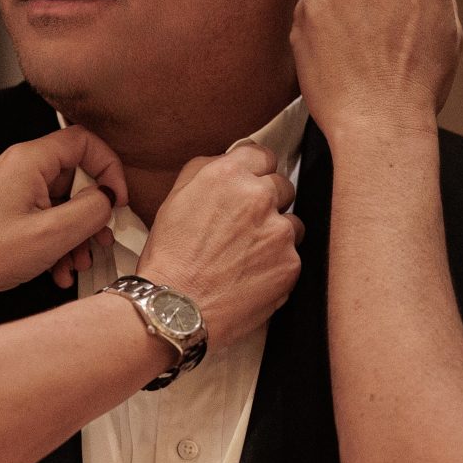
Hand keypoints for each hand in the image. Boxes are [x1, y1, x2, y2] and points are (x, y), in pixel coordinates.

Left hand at [0, 126, 127, 343]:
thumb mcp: (53, 235)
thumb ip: (92, 209)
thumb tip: (107, 198)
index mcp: (25, 160)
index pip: (83, 141)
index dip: (108, 168)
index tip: (116, 199)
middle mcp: (10, 168)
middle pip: (69, 176)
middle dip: (88, 213)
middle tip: (98, 240)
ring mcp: (0, 190)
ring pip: (53, 202)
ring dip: (71, 233)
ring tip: (74, 263)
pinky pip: (34, 217)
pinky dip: (50, 240)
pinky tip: (54, 268)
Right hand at [135, 144, 300, 347]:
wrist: (176, 308)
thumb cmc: (170, 257)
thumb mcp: (175, 198)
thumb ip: (207, 169)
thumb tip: (232, 159)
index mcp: (228, 175)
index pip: (263, 155)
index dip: (256, 172)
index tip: (251, 185)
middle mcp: (258, 197)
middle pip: (282, 187)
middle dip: (268, 203)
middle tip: (243, 227)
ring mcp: (279, 231)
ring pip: (292, 224)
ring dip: (275, 235)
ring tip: (246, 256)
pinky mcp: (291, 263)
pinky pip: (292, 257)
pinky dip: (276, 265)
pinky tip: (250, 276)